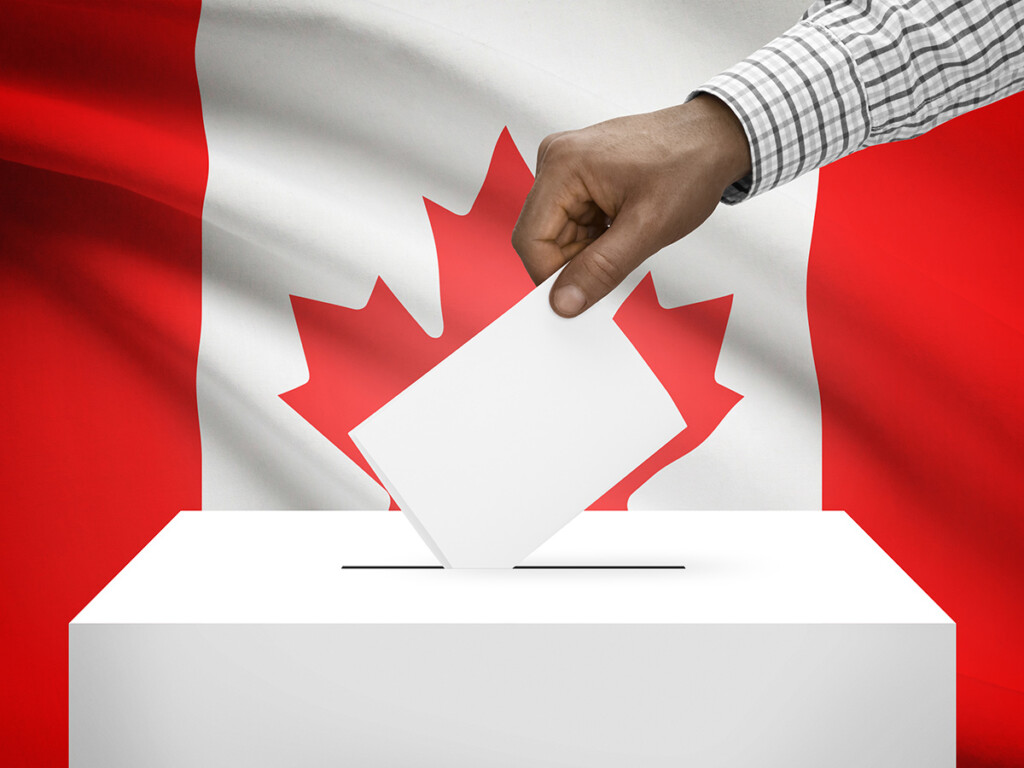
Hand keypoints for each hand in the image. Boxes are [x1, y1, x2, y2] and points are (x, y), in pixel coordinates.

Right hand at [512, 95, 751, 316]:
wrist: (714, 138)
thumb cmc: (689, 166)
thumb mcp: (647, 228)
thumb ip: (601, 268)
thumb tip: (563, 301)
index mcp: (562, 165)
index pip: (530, 240)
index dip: (550, 276)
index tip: (576, 298)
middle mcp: (555, 160)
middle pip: (542, 238)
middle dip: (575, 261)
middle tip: (618, 259)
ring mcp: (565, 166)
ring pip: (557, 234)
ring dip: (587, 250)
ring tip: (628, 234)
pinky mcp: (577, 174)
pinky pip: (571, 221)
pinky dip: (594, 237)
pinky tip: (623, 226)